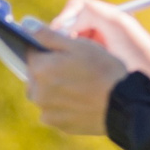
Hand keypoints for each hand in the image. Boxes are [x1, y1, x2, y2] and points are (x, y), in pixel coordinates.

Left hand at [23, 0, 149, 136]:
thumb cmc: (103, 69)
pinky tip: (81, 101)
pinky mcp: (58, 124)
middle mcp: (37, 92)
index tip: (62, 53)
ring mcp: (46, 111)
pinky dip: (63, 106)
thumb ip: (49, 35)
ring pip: (44, 94)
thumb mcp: (78, 45)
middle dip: (49, 70)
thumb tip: (28, 25)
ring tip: (79, 86)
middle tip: (75, 70)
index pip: (31, 53)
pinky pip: (54, 111)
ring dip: (54, 89)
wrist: (122, 103)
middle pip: (35, 76)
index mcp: (39, 69)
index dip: (47, 50)